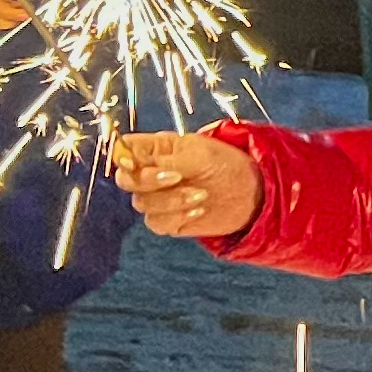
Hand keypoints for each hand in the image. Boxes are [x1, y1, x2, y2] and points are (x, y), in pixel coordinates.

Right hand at [111, 129, 261, 237]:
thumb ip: (164, 160)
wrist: (250, 191)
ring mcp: (158, 197)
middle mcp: (152, 173)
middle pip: (125, 180)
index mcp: (156, 148)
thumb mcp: (198, 154)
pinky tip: (199, 210)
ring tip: (202, 194)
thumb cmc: (225, 163)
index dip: (120, 157)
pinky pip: (157, 223)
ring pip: (141, 204)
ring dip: (171, 201)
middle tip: (177, 177)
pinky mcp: (168, 219)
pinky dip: (177, 217)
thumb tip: (132, 162)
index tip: (132, 164)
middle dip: (147, 182)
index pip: (123, 150)